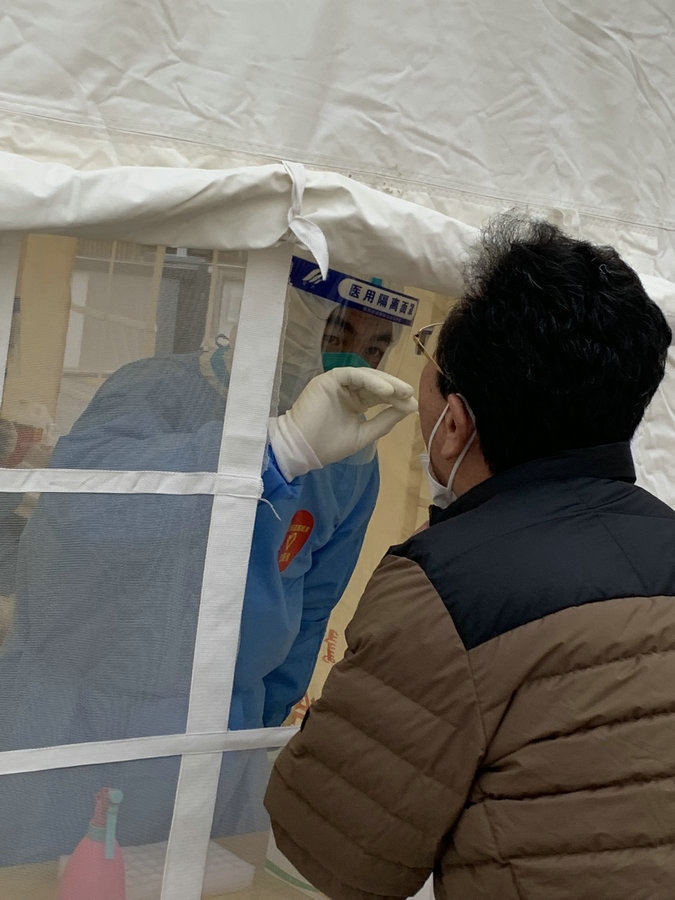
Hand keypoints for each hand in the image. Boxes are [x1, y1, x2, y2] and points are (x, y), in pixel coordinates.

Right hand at [269, 367, 417, 480]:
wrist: (302, 449)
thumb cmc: (329, 445)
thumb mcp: (364, 433)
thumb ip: (384, 421)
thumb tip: (409, 409)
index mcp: (355, 403)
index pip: (380, 396)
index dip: (397, 400)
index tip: (413, 407)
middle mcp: (348, 390)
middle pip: (377, 384)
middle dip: (395, 389)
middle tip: (411, 395)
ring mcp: (338, 383)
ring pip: (367, 377)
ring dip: (386, 383)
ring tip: (402, 392)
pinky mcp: (329, 379)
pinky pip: (353, 375)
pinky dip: (370, 381)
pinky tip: (385, 391)